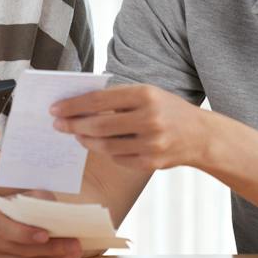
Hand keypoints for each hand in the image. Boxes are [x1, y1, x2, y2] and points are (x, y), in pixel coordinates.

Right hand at [0, 198, 81, 257]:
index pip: (3, 227)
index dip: (24, 234)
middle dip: (50, 249)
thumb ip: (42, 205)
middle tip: (74, 246)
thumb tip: (57, 219)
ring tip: (71, 256)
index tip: (45, 236)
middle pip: (18, 250)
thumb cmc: (28, 207)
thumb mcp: (34, 197)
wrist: (19, 219)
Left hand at [51, 84, 210, 170]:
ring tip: (76, 134)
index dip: (74, 105)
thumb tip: (81, 105)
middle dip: (74, 125)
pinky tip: (97, 144)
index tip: (56, 108)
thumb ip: (120, 99)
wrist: (201, 135)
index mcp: (146, 95)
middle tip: (58, 125)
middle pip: (99, 124)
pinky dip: (105, 152)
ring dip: (85, 140)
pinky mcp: (151, 163)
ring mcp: (151, 143)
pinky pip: (118, 159)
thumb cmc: (169, 110)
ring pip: (105, 145)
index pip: (100, 99)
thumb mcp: (149, 94)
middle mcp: (149, 118)